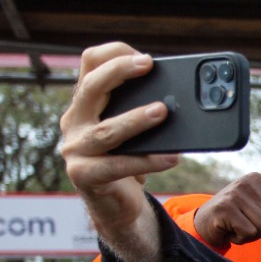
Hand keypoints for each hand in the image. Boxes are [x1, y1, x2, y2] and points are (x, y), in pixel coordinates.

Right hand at [60, 42, 179, 261]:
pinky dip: (147, 161)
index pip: (90, 64)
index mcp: (86, 103)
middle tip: (148, 65)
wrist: (117, 206)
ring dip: (136, 119)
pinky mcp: (84, 175)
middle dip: (120, 72)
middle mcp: (74, 121)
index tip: (145, 57)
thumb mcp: (137, 131)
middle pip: (91, 87)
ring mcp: (75, 149)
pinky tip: (172, 157)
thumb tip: (186, 96)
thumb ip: (147, 109)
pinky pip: (118, 166)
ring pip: (106, 130)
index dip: (115, 54)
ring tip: (163, 111)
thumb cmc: (131, 161)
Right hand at [193, 157, 260, 248]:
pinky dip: (240, 237)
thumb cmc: (238, 213)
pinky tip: (229, 229)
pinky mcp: (225, 208)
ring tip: (237, 224)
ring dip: (251, 234)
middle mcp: (247, 182)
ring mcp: (236, 194)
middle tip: (244, 223)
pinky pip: (249, 232)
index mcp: (259, 180)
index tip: (254, 217)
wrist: (206, 224)